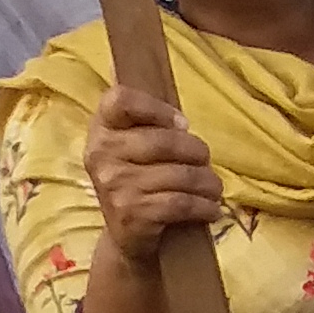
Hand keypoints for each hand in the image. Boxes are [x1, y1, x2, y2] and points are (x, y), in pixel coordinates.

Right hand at [84, 83, 222, 261]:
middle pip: (166, 140)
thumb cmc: (141, 181)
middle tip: (205, 163)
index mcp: (101, 128)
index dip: (158, 108)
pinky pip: (183, 202)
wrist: (128, 238)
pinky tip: (210, 210)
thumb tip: (139, 74)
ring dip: (209, 184)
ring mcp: (114, 184)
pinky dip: (206, 207)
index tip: (182, 124)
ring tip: (212, 189)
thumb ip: (142, 114)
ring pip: (182, 174)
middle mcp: (101, 153)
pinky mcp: (132, 212)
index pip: (121, 99)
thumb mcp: (134, 145)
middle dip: (198, 153)